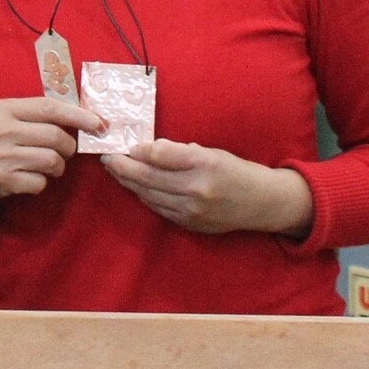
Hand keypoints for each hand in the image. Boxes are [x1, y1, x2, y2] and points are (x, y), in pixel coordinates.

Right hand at [0, 96, 103, 232]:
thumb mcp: (1, 118)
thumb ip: (32, 115)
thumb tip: (78, 116)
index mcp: (3, 109)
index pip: (49, 108)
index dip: (78, 115)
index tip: (98, 123)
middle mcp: (1, 130)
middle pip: (55, 136)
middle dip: (68, 147)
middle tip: (64, 151)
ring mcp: (1, 156)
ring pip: (52, 161)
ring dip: (57, 167)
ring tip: (48, 166)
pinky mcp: (3, 180)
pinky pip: (40, 182)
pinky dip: (41, 183)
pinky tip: (29, 178)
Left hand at [102, 139, 313, 236]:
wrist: (263, 204)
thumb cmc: (236, 171)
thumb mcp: (211, 151)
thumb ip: (179, 152)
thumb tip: (147, 149)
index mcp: (203, 164)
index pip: (159, 154)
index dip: (137, 149)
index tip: (123, 144)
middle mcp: (196, 189)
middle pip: (148, 177)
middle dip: (122, 166)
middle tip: (106, 157)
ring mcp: (192, 210)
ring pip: (149, 195)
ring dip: (128, 182)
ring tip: (114, 170)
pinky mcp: (190, 224)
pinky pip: (158, 209)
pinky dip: (144, 196)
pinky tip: (135, 187)